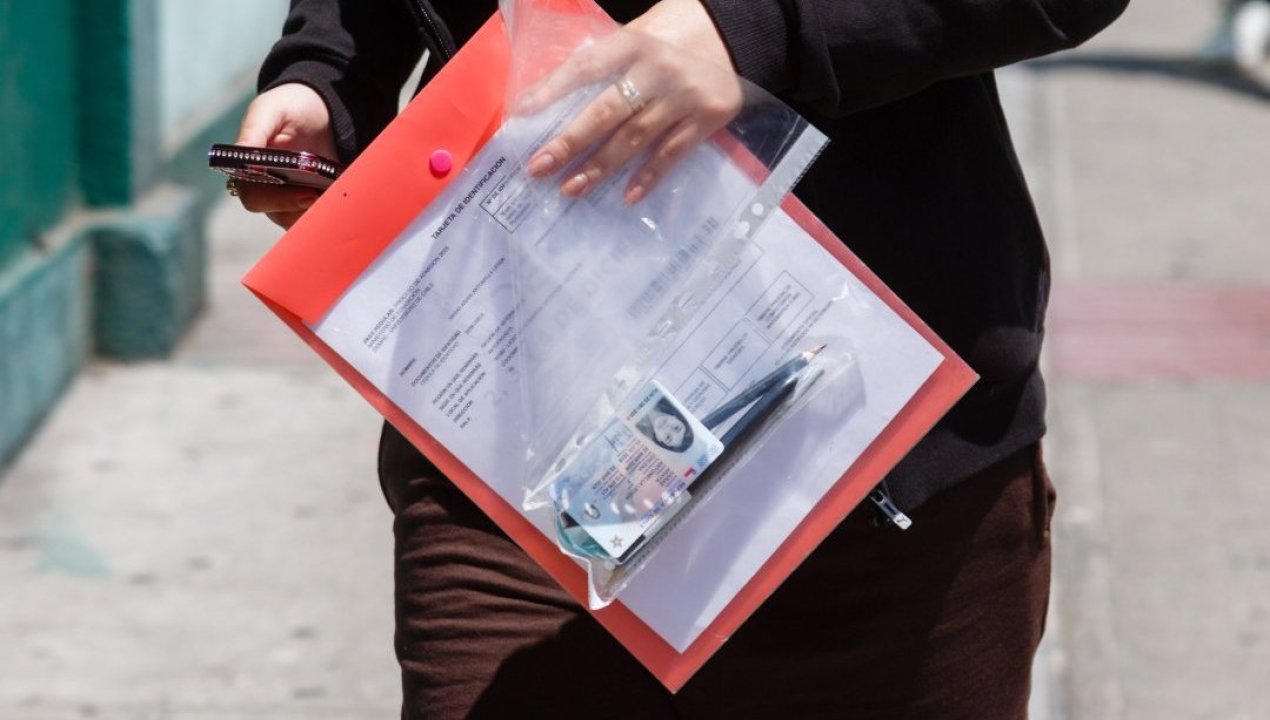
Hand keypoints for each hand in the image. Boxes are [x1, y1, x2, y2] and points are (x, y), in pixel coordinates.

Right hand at [233, 83, 336, 228]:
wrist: (318, 111)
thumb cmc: (288, 107)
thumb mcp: (270, 110)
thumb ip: (255, 131)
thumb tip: (243, 155)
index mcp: (248, 170)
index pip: (254, 197)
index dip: (278, 201)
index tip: (308, 195)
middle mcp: (266, 190)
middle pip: (281, 216)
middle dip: (308, 210)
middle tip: (334, 198)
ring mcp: (289, 201)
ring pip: (302, 221)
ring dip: (322, 212)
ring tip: (344, 196)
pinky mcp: (312, 204)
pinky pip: (319, 217)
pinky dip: (333, 210)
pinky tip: (347, 197)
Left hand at [521, 0, 740, 204]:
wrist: (738, 32)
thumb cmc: (676, 34)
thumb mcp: (641, 32)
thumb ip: (608, 61)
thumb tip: (559, 99)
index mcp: (635, 42)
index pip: (585, 68)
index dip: (552, 91)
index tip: (522, 114)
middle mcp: (658, 70)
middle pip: (606, 111)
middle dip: (569, 142)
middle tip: (539, 168)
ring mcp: (684, 97)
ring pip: (635, 138)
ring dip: (600, 167)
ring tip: (571, 188)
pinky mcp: (708, 118)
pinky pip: (673, 153)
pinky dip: (649, 176)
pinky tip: (627, 196)